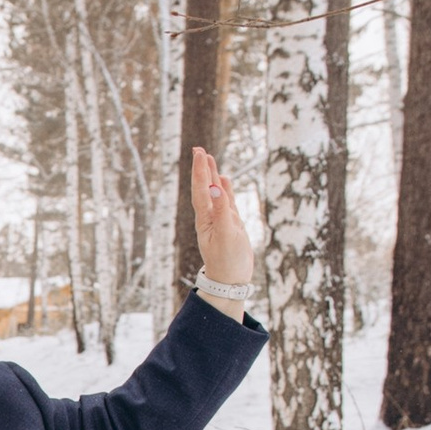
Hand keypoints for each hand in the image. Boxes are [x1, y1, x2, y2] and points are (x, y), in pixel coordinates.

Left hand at [191, 150, 255, 290]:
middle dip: (202, 168)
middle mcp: (210, 216)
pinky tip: (223, 180)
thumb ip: (221, 211)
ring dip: (211, 175)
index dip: (200, 170)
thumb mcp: (225, 234)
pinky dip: (225, 189)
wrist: (231, 280)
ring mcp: (220, 219)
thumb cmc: (227, 260)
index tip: (199, 153)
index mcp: (205, 218)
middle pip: (204, 187)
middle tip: (198, 149)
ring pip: (215, 192)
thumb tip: (215, 187)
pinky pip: (226, 201)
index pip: (200, 189)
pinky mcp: (231, 224)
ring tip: (209, 158)